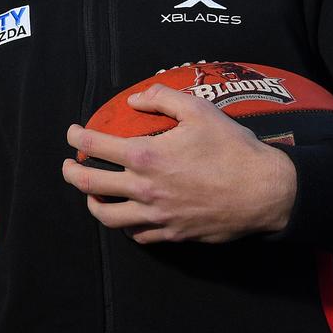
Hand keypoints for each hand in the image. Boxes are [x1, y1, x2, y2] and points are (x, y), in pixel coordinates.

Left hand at [63, 83, 296, 243]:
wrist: (264, 191)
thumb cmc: (233, 148)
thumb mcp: (199, 110)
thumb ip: (162, 98)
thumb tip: (135, 100)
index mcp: (146, 156)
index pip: (95, 146)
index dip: (77, 136)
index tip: (72, 133)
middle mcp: (144, 189)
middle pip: (90, 184)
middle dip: (72, 172)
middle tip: (69, 165)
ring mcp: (156, 216)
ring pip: (107, 217)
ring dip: (92, 203)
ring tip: (91, 194)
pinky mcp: (172, 234)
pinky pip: (137, 234)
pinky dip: (125, 224)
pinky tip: (127, 215)